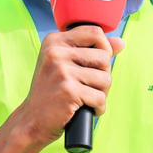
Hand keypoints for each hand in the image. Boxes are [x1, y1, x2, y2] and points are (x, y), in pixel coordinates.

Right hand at [11, 25, 125, 148]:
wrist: (31, 120)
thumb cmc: (51, 92)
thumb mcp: (65, 64)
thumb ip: (92, 51)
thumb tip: (121, 43)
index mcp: (55, 41)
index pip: (95, 32)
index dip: (105, 48)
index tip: (97, 64)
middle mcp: (56, 52)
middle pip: (104, 57)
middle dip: (104, 75)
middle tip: (90, 87)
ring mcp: (62, 71)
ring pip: (105, 79)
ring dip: (102, 93)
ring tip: (87, 99)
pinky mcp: (69, 91)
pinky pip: (100, 98)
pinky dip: (98, 108)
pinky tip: (87, 110)